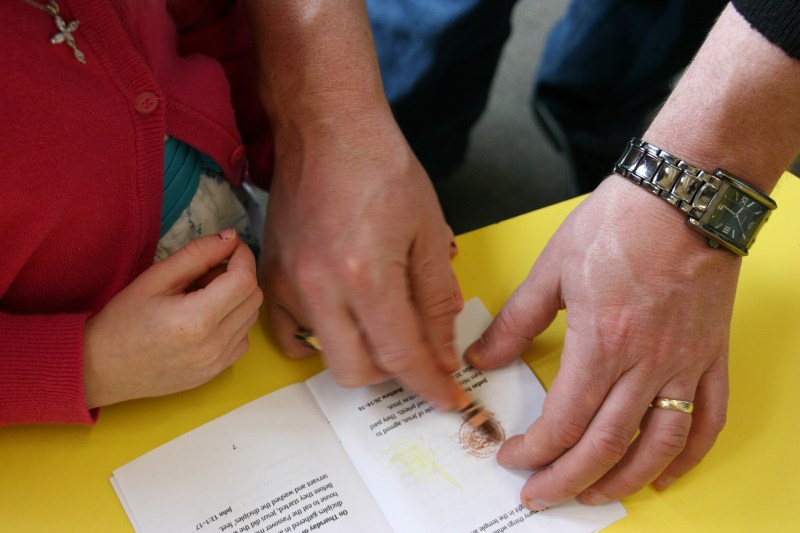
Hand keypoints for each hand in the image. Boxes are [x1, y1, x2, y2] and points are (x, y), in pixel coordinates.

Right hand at [83, 229, 262, 407]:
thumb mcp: (155, 278)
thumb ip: (197, 254)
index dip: (244, 257)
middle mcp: (213, 345)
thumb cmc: (123, 320)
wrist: (102, 368)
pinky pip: (243, 338)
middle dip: (239, 276)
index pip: (245, 280)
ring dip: (236, 299)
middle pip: (254, 297)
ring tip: (202, 298)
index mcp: (196, 319)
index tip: (231, 247)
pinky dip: (233, 323)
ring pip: (251, 317)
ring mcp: (217, 363)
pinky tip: (205, 320)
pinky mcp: (217, 372)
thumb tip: (232, 237)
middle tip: (206, 274)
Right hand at [259, 115, 463, 408]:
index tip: (448, 398)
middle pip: (358, 372)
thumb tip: (441, 352)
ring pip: (326, 356)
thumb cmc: (381, 167)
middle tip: (420, 356)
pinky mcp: (271, 276)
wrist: (326, 127)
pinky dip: (320, 341)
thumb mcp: (427, 231)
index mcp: (366, 274)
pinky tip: (343, 322)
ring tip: (384, 324)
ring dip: (362, 355)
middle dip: (396, 375)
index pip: (402, 357)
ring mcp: (288, 284)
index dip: (431, 385)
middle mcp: (319, 288)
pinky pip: (290, 335)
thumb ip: (436, 300)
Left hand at [466, 176, 736, 508]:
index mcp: (602, 341)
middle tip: (540, 496)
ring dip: (625, 481)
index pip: (565, 420)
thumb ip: (515, 322)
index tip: (513, 458)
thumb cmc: (620, 221)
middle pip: (607, 444)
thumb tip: (482, 357)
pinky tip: (665, 473)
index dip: (535, 450)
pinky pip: (708, 417)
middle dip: (568, 480)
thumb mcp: (552, 268)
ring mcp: (684, 361)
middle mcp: (647, 361)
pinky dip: (689, 455)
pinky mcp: (710, 354)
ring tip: (593, 496)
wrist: (684, 193)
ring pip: (659, 444)